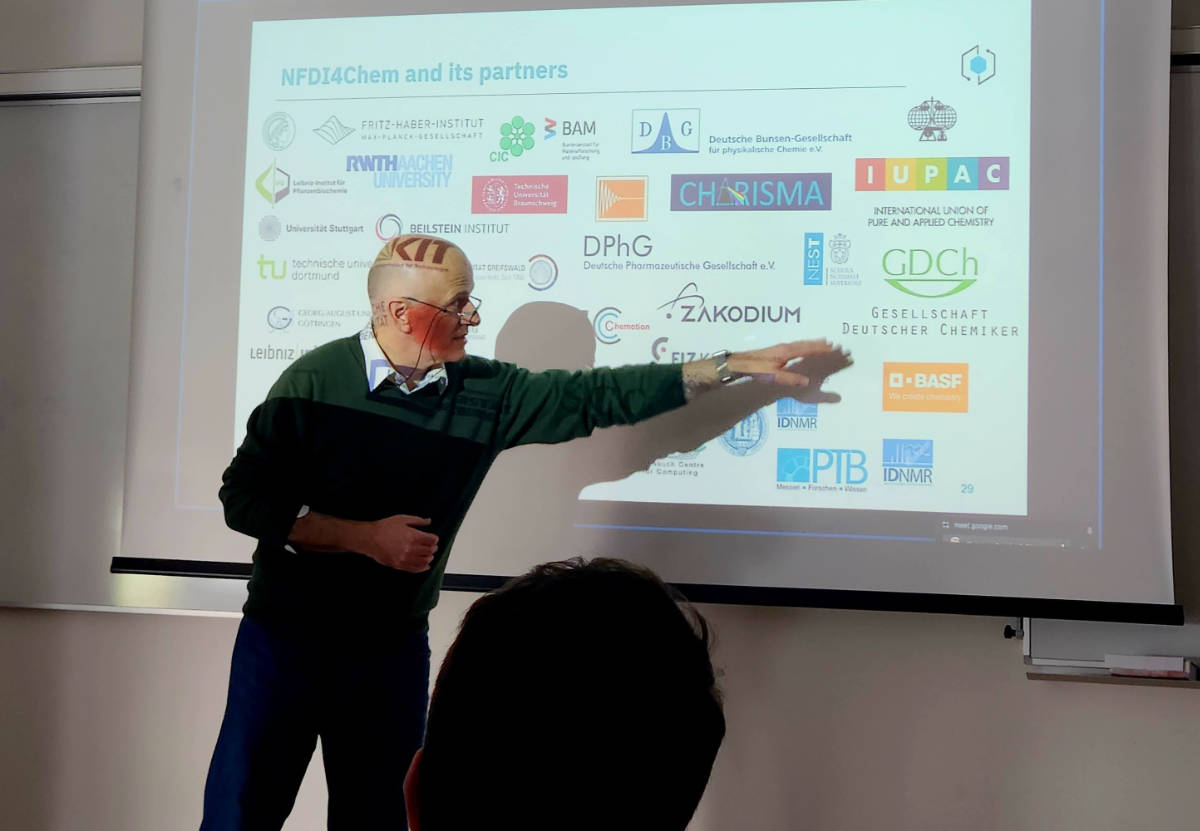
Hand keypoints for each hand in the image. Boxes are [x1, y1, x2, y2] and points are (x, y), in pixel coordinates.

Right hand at [358, 514, 438, 571]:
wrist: (369, 538)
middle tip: (433, 546)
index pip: (432, 540)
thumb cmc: (384, 527)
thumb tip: (429, 521)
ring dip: (429, 558)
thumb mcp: (402, 519)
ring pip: (424, 561)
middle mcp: (410, 549)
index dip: (434, 539)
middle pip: (430, 551)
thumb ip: (417, 521)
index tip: (433, 538)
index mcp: (413, 536)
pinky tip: (425, 565)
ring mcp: (405, 558)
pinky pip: (415, 569)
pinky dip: (423, 568)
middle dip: (433, 548)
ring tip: (429, 555)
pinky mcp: (399, 565)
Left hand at [728, 340, 852, 388]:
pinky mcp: (777, 351)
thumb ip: (790, 379)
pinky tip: (805, 348)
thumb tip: (807, 381)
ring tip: (826, 343)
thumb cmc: (755, 369)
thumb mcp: (773, 376)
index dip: (822, 349)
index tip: (834, 347)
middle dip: (822, 345)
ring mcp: (781, 348)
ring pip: (802, 343)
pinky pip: (796, 346)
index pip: (808, 349)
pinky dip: (805, 345)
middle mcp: (785, 347)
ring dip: (814, 344)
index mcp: (786, 351)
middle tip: (836, 345)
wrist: (738, 363)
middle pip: (807, 344)